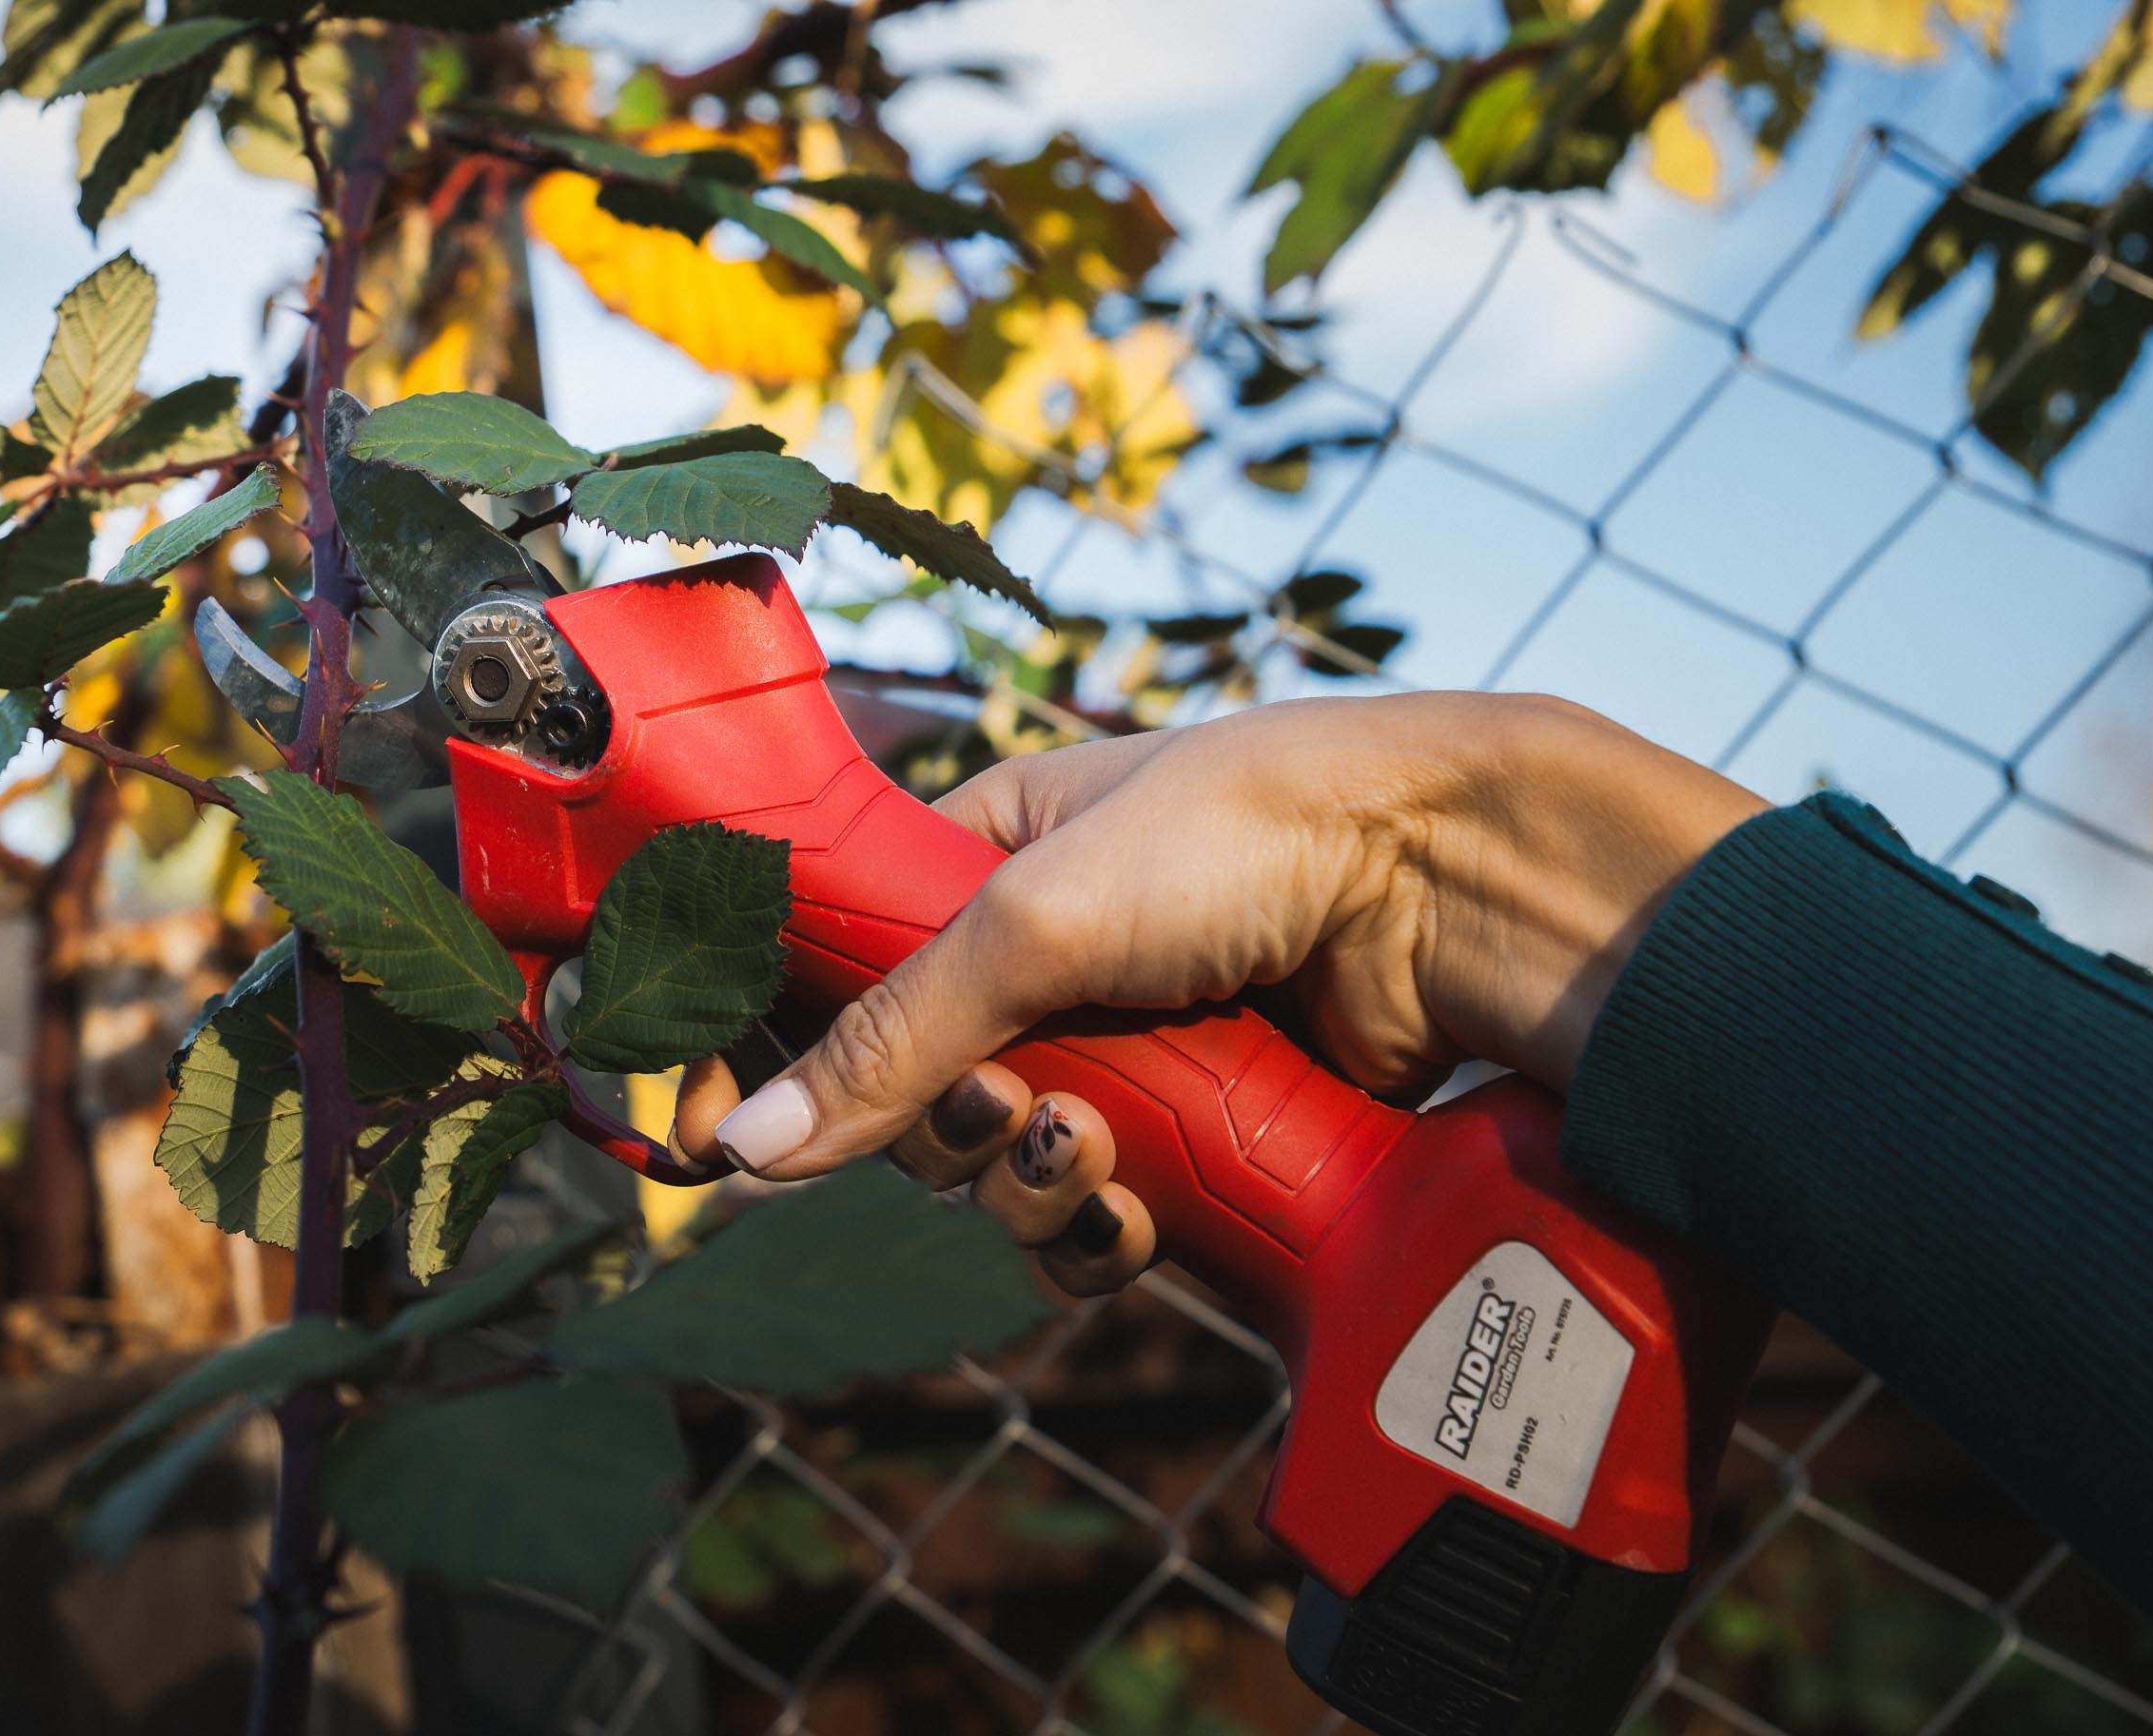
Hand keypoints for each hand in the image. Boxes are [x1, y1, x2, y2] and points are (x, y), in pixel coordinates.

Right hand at [669, 692, 1763, 1290]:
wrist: (1441, 881)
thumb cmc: (1239, 833)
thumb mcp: (1033, 918)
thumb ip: (889, 1039)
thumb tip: (745, 1150)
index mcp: (979, 857)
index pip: (830, 968)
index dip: (770, 1055)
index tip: (712, 1133)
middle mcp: (1039, 954)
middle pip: (914, 1096)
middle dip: (950, 1129)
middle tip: (1013, 1108)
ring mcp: (1119, 1043)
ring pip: (1004, 1170)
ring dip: (1031, 1190)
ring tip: (1100, 1154)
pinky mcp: (1193, 1123)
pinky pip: (1095, 1216)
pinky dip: (1100, 1231)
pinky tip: (1140, 1211)